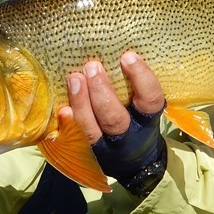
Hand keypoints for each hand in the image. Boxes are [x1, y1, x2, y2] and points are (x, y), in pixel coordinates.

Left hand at [62, 51, 165, 183]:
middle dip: (101, 92)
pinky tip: (63, 109)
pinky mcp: (87, 153)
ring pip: (91, 130)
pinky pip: (74, 140)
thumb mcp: (145, 106)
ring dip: (81, 103)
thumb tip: (120, 50)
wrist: (136, 163)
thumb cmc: (138, 119)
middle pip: (114, 118)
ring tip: (74, 78)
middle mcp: (128, 136)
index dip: (141, 78)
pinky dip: (68, 124)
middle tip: (92, 67)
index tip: (128, 56)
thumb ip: (135, 85)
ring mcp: (105, 147)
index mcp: (147, 119)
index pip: (150, 99)